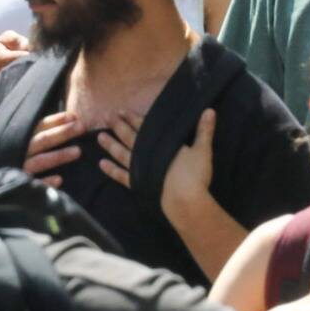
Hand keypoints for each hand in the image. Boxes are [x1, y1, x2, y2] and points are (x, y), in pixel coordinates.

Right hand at [20, 111, 83, 186]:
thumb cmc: (15, 155)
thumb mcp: (21, 141)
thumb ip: (39, 133)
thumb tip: (68, 120)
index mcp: (20, 138)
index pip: (39, 126)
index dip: (56, 121)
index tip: (74, 117)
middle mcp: (19, 151)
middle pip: (42, 140)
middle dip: (62, 133)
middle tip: (81, 127)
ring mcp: (19, 169)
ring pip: (40, 161)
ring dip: (58, 156)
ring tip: (77, 152)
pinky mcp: (19, 188)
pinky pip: (34, 184)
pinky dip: (46, 181)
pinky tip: (59, 179)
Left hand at [97, 108, 217, 218]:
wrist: (185, 200)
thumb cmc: (194, 174)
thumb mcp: (202, 150)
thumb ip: (204, 130)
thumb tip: (210, 110)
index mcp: (159, 143)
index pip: (143, 126)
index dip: (132, 118)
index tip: (121, 110)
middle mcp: (146, 153)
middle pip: (129, 137)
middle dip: (117, 126)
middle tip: (106, 116)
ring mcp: (140, 169)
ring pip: (121, 154)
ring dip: (110, 145)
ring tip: (99, 137)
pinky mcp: (138, 184)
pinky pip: (121, 175)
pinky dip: (111, 170)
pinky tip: (102, 164)